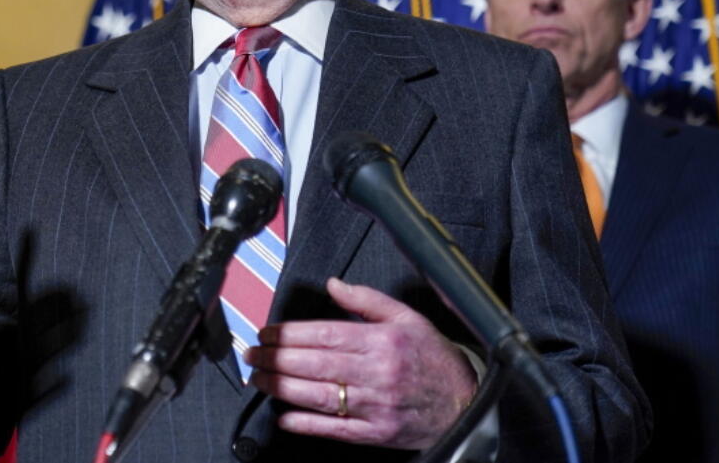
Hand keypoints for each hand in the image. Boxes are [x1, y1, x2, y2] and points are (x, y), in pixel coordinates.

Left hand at [244, 277, 477, 449]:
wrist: (466, 403)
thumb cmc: (434, 360)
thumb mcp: (408, 318)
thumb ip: (367, 300)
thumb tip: (334, 285)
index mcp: (382, 342)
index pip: (325, 335)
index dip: (290, 334)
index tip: (267, 332)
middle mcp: (377, 373)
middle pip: (317, 364)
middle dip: (277, 359)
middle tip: (253, 354)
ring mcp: (376, 406)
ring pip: (321, 396)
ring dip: (283, 388)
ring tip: (260, 379)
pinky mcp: (376, 433)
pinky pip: (336, 430)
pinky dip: (307, 424)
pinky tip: (285, 416)